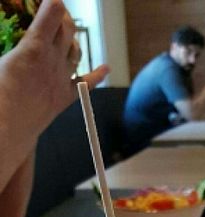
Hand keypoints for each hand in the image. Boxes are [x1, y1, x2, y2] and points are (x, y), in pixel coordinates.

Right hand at [0, 0, 107, 137]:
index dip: (51, 1)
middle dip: (61, 14)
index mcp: (35, 46)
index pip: (52, 10)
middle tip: (52, 10)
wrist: (6, 129)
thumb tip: (22, 48)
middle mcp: (53, 60)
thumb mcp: (0, 59)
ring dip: (71, 38)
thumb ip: (11, 43)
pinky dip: (97, 74)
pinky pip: (86, 84)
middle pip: (67, 27)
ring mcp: (61, 79)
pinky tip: (106, 68)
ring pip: (76, 50)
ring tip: (63, 31)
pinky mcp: (65, 97)